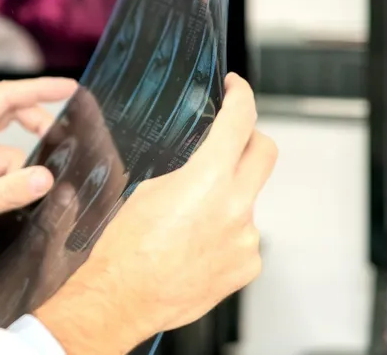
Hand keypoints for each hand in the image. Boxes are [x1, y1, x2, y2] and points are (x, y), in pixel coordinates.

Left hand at [0, 77, 77, 278]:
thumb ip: (7, 192)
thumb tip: (46, 178)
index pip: (3, 98)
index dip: (37, 89)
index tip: (68, 89)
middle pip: (7, 115)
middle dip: (35, 125)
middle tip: (62, 142)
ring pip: (4, 147)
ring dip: (21, 163)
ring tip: (32, 187)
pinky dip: (11, 178)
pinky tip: (18, 197)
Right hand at [35, 74, 276, 353]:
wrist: (122, 297)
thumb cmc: (123, 248)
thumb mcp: (145, 189)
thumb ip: (185, 171)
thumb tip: (199, 162)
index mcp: (208, 181)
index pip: (239, 123)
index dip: (242, 97)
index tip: (238, 89)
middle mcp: (236, 208)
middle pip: (265, 153)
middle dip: (250, 137)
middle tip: (233, 135)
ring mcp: (246, 238)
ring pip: (249, 199)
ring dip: (229, 197)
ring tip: (190, 218)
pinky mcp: (247, 264)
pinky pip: (244, 235)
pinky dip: (226, 232)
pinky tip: (196, 244)